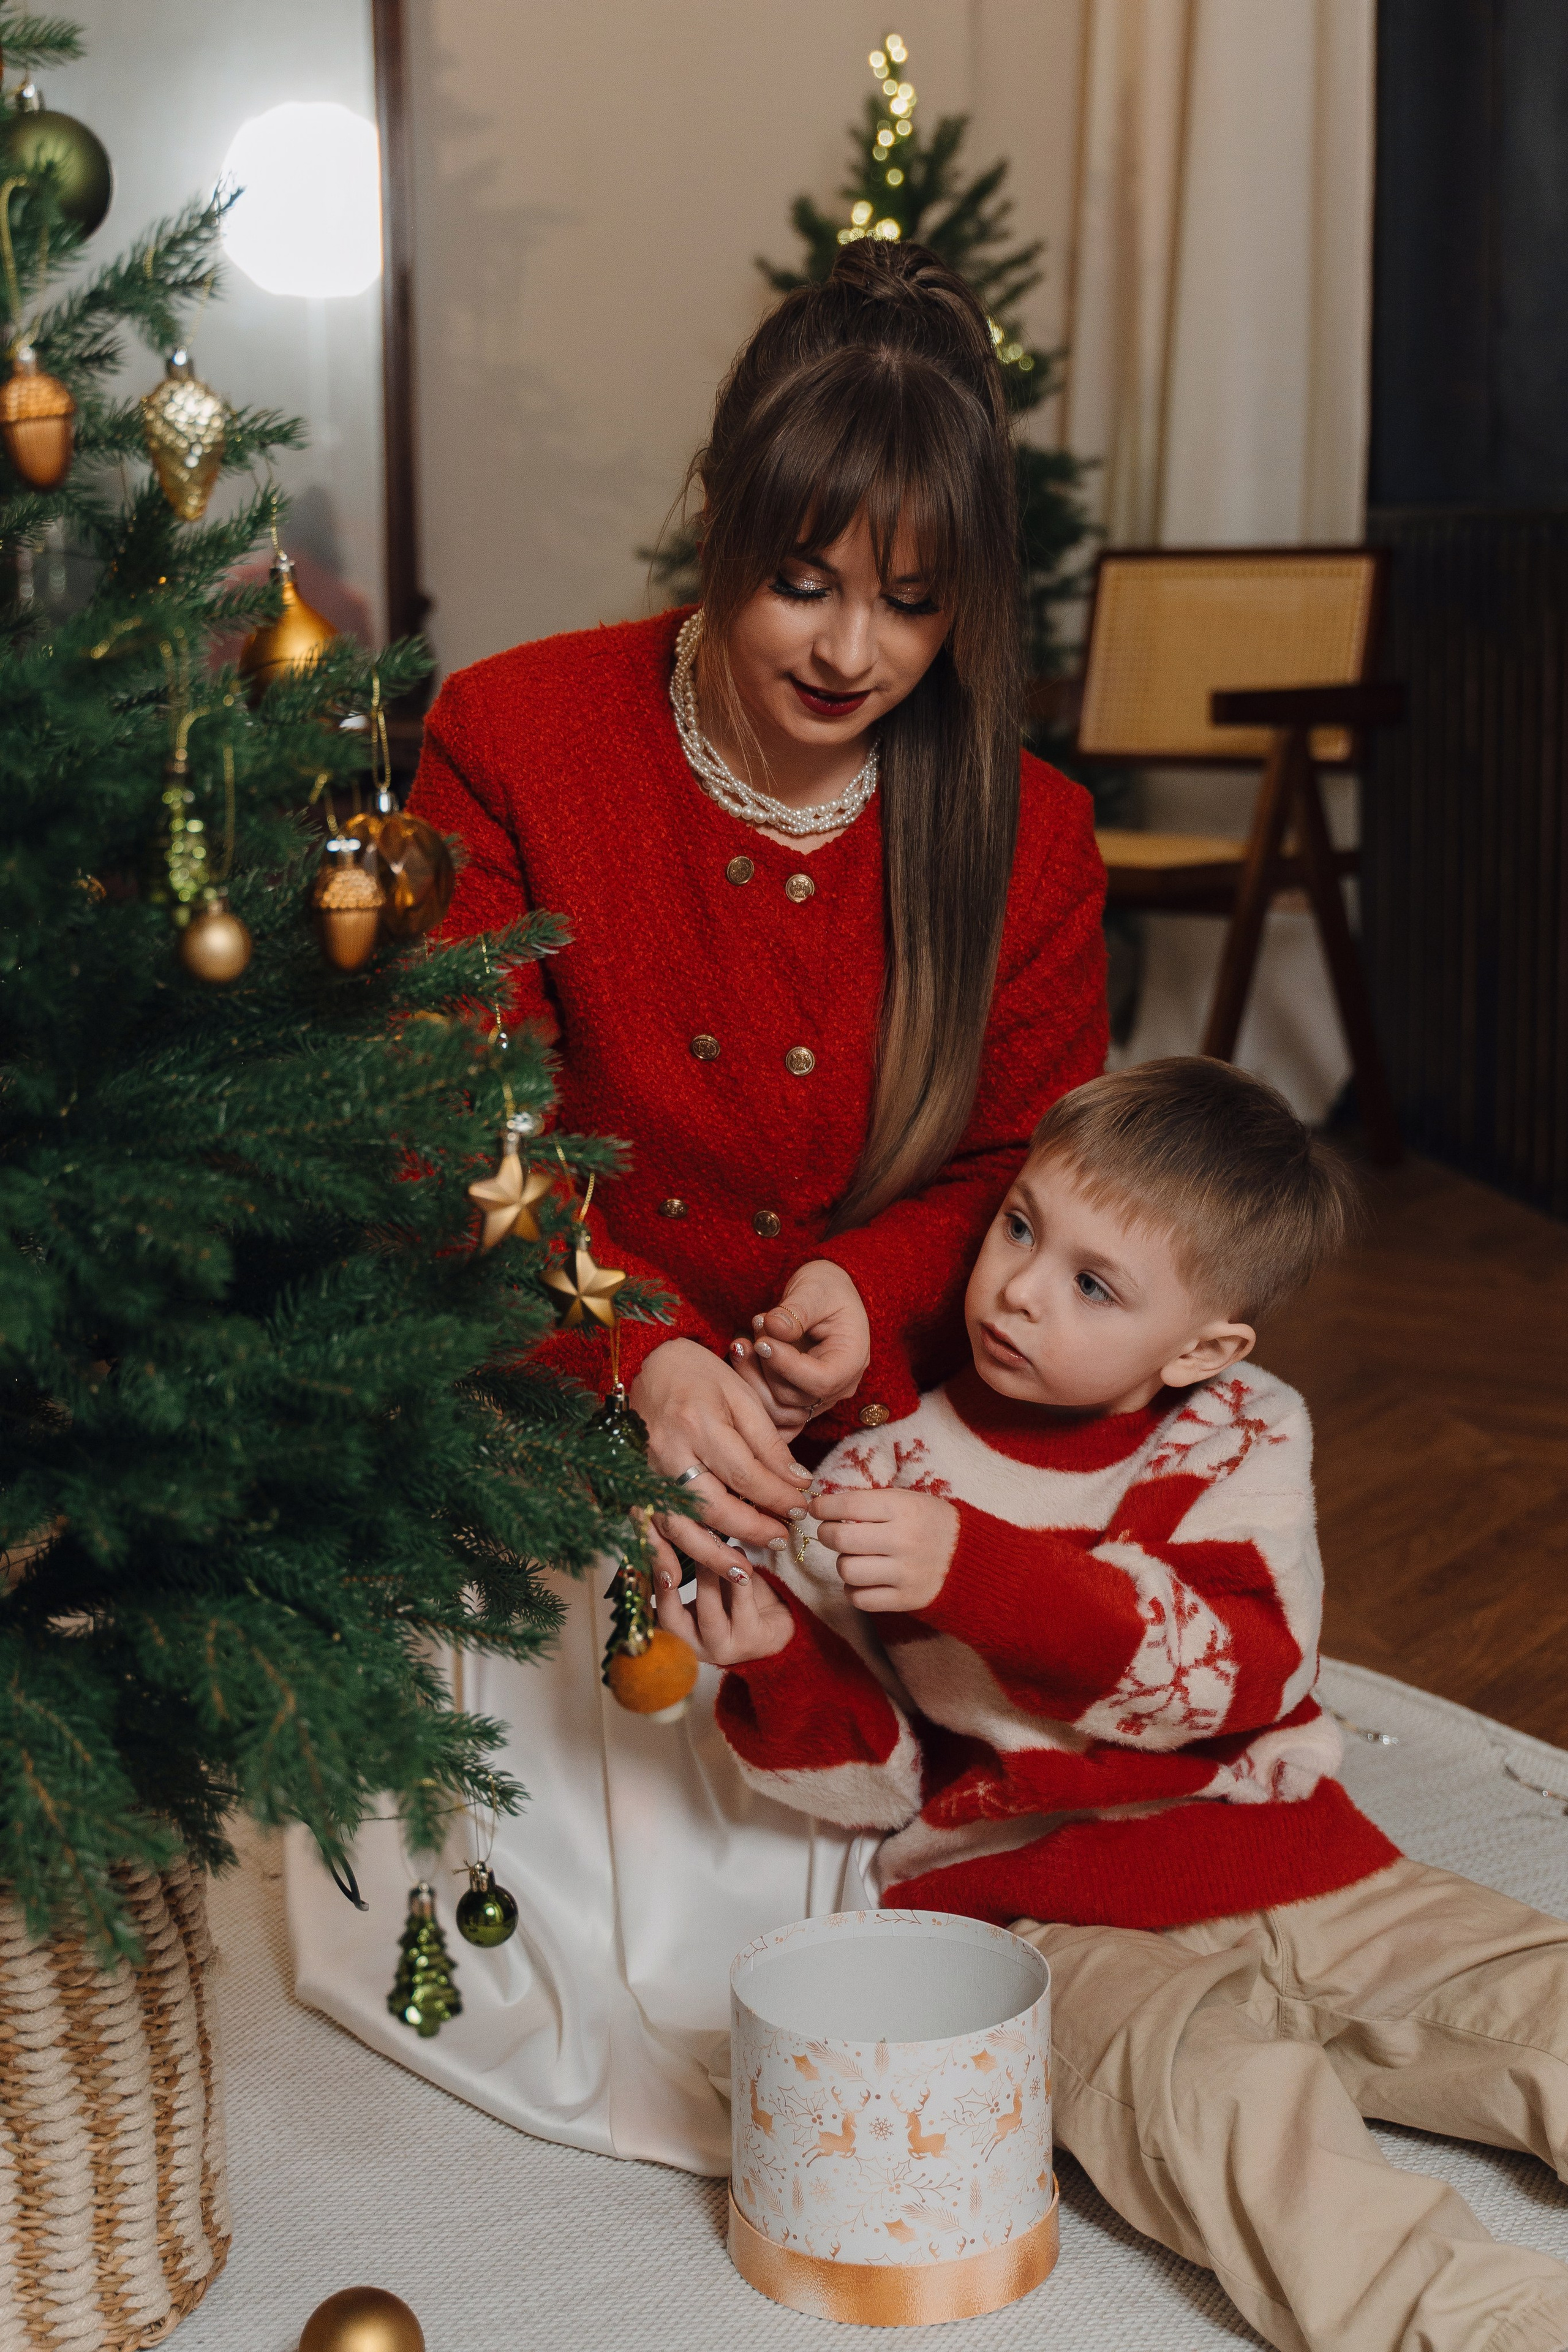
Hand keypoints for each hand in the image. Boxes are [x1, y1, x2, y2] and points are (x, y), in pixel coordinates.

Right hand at [630, 1337, 811, 1579]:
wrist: (650, 1364)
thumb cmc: (701, 1376)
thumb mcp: (742, 1398)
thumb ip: (768, 1443)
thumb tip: (798, 1483)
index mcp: (698, 1424)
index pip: (746, 1475)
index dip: (778, 1497)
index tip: (802, 1507)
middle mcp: (667, 1452)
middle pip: (712, 1507)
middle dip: (751, 1529)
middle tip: (781, 1539)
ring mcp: (643, 1472)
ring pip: (678, 1526)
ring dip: (712, 1555)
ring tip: (744, 1573)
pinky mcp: (631, 1482)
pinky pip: (643, 1527)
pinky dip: (658, 1555)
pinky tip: (676, 1577)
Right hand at [652, 1552, 794, 1665]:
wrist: (778, 1625)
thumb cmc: (736, 1603)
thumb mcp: (708, 1589)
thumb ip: (686, 1571)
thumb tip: (667, 1533)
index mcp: (679, 1634)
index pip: (653, 1615)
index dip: (648, 1587)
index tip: (646, 1555)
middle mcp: (696, 1647)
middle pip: (672, 1620)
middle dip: (670, 1585)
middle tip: (675, 1552)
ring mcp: (724, 1648)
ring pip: (709, 1613)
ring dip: (707, 1578)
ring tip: (711, 1549)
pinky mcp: (752, 1640)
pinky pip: (742, 1605)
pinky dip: (740, 1577)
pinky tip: (740, 1553)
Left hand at [727, 1260, 870, 1431]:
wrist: (824, 1296)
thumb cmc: (826, 1288)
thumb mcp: (815, 1289)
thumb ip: (797, 1309)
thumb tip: (774, 1327)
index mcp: (852, 1360)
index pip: (820, 1381)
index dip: (786, 1365)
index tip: (761, 1340)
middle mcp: (839, 1387)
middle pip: (794, 1399)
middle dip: (765, 1366)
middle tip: (754, 1325)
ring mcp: (818, 1398)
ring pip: (778, 1410)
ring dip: (752, 1378)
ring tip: (742, 1342)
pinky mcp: (798, 1399)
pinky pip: (772, 1410)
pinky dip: (753, 1389)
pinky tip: (743, 1360)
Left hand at [813, 1487, 959, 1614]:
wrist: (972, 1558)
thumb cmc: (931, 1523)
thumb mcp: (907, 1500)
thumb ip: (869, 1502)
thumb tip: (825, 1506)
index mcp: (903, 1508)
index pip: (847, 1505)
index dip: (823, 1506)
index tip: (817, 1508)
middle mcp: (903, 1540)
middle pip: (840, 1539)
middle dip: (826, 1534)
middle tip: (830, 1532)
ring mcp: (905, 1573)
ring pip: (847, 1571)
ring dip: (842, 1563)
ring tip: (854, 1557)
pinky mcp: (906, 1600)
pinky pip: (860, 1599)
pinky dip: (854, 1590)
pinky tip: (863, 1579)